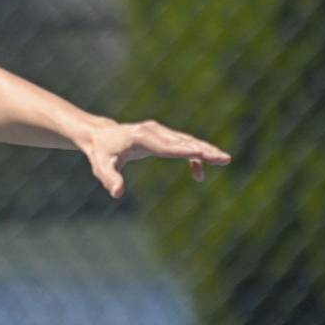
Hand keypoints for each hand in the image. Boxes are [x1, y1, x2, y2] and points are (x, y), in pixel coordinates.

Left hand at [83, 119, 230, 198]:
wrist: (99, 136)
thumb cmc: (101, 154)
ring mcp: (160, 131)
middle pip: (183, 141)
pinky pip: (183, 145)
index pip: (167, 146)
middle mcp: (154, 130)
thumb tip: (117, 194)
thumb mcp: (101, 168)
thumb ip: (110, 179)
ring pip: (187, 141)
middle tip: (225, 159)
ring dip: (206, 150)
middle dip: (205, 150)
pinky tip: (199, 175)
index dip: (186, 151)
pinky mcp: (163, 135)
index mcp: (141, 137)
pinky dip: (193, 157)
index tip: (204, 154)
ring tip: (225, 160)